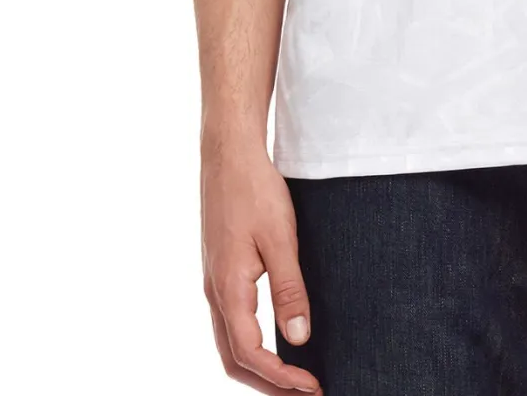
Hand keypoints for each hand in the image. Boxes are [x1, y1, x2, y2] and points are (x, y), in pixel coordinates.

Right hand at [201, 141, 320, 392]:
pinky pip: (230, 323)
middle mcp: (215, 292)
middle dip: (268, 384)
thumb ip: (290, 290)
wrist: (229, 154)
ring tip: (293, 377)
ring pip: (229, 343)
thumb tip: (299, 340)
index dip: (282, 378)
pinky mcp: (220, 270)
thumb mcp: (281, 239)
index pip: (251, 354)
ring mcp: (214, 282)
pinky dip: (251, 344)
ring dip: (259, 368)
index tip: (312, 388)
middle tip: (305, 393)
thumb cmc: (255, 190)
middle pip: (234, 360)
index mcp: (228, 290)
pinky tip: (275, 339)